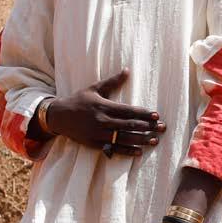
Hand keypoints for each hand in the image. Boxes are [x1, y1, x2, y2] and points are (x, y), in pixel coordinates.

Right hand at [48, 68, 164, 156]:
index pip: (128, 111)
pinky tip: (139, 152)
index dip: (143, 114)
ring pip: (124, 138)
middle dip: (148, 127)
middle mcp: (102, 120)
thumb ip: (113, 81)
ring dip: (141, 140)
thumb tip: (127, 70)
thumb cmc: (78, 100)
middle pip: (129, 125)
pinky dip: (127, 150)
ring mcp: (98, 134)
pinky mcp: (94, 144)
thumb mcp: (94, 88)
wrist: (59, 116)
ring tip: (155, 141)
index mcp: (104, 106)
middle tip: (163, 128)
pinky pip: (113, 148)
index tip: (157, 115)